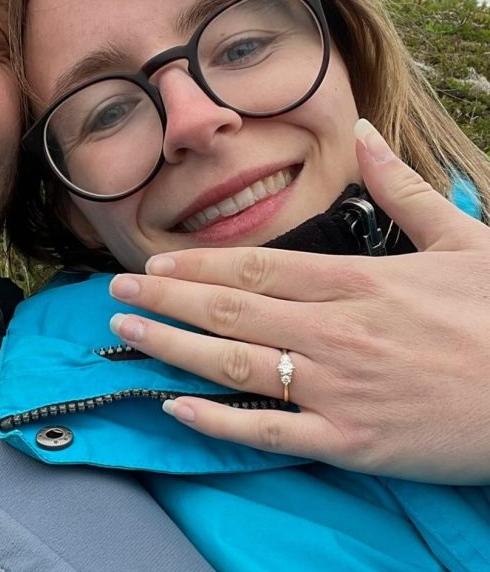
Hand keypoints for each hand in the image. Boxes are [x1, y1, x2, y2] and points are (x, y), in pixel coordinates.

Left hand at [108, 119, 489, 483]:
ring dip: (171, 347)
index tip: (153, 259)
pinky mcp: (352, 442)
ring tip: (126, 333)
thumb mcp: (463, 237)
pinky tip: (175, 409)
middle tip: (115, 292)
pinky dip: (217, 423)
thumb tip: (363, 129)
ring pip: (233, 364)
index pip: (253, 265)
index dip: (195, 262)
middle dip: (164, 298)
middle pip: (228, 308)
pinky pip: (269, 432)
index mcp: (356, 281)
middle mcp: (333, 330)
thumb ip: (401, 187)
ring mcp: (338, 388)